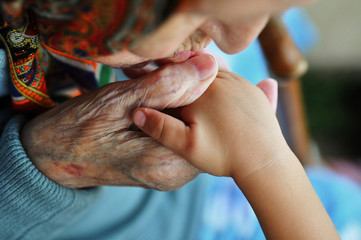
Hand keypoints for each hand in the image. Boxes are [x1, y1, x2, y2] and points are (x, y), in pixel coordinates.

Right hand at [21, 54, 216, 189]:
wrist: (54, 155)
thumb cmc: (78, 126)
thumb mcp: (118, 100)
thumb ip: (165, 86)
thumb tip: (206, 67)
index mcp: (164, 162)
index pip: (206, 121)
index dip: (200, 89)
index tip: (181, 70)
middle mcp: (173, 176)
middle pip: (201, 127)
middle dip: (189, 96)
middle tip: (166, 77)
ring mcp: (169, 176)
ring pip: (192, 131)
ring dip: (179, 105)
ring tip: (154, 90)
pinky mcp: (163, 169)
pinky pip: (179, 138)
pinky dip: (171, 117)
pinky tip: (153, 105)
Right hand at [132, 70, 285, 178]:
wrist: (265, 162)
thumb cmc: (224, 156)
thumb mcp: (187, 146)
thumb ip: (160, 128)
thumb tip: (136, 113)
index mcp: (203, 90)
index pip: (174, 76)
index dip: (159, 77)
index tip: (146, 76)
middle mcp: (222, 79)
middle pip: (193, 70)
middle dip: (178, 72)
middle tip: (163, 74)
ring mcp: (240, 83)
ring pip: (211, 71)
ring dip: (198, 73)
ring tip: (185, 78)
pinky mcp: (251, 90)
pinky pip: (230, 77)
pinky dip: (217, 78)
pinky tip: (211, 86)